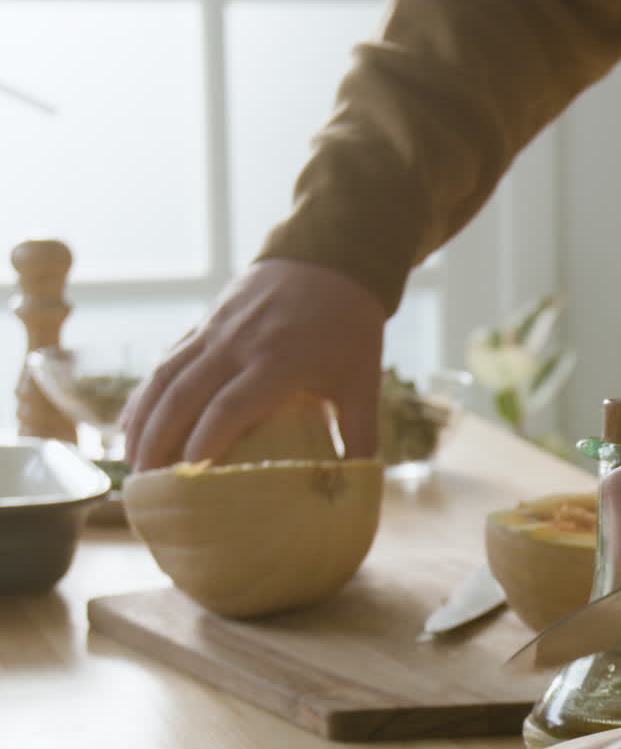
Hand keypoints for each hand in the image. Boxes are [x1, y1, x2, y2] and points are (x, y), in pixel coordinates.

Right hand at [123, 258, 385, 469]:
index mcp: (278, 361)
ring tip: (130, 461)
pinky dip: (145, 393)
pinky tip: (129, 422)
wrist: (330, 257)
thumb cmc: (349, 328)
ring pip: (166, 376)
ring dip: (143, 419)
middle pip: (185, 395)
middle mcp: (237, 344)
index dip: (205, 440)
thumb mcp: (363, 382)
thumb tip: (356, 491)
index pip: (230, 406)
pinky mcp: (204, 323)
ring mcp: (215, 330)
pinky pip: (166, 361)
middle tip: (146, 484)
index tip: (187, 476)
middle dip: (160, 440)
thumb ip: (360, 437)